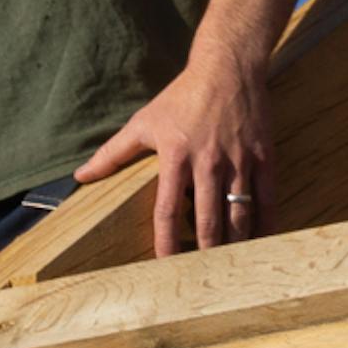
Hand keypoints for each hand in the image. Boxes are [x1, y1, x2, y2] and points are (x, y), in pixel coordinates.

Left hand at [75, 46, 272, 256]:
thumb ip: (113, 153)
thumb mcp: (144, 122)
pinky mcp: (264, 155)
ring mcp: (239, 161)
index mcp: (176, 158)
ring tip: (230, 269)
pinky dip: (266, 222)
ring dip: (235, 245)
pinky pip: (267, 197)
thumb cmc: (182, 96)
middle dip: (205, 254)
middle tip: (202, 280)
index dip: (166, 245)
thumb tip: (80, 176)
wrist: (229, 67)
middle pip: (207, 222)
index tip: (165, 269)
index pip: (167, 213)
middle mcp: (209, 164)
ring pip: (239, 214)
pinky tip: (264, 242)